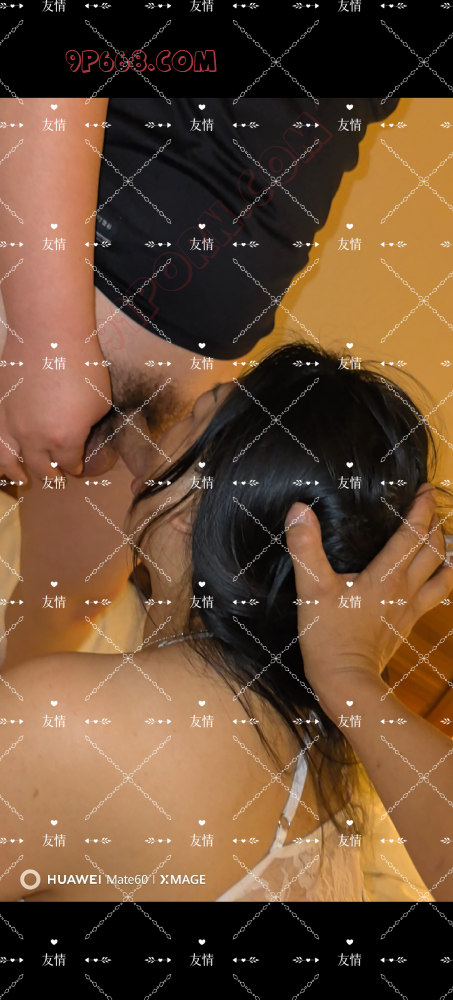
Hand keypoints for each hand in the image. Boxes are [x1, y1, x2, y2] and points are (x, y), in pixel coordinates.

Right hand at [0, 332, 111, 480]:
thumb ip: (87, 425)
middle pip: (42, 467)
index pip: (70, 463)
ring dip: (17, 473)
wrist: (48, 335)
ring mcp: (12, 425)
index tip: (77, 467)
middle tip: (55, 477)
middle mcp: (35, 439)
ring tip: (22, 479)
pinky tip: (4, 455)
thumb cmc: (81, 365)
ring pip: (10, 461)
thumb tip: (80, 431)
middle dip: (51, 474)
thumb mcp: (100, 402)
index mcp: (65, 440)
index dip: (75, 466)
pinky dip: (0, 453)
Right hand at [285, 484, 452, 694]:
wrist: (346, 683)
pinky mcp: (408, 623)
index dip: (420, 508)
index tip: (422, 488)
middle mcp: (406, 588)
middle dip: (435, 523)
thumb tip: (298, 511)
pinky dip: (443, 578)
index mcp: (386, 575)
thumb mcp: (312, 590)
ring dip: (444, 550)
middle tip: (429, 504)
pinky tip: (437, 574)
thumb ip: (305, 549)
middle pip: (434, 549)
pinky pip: (436, 595)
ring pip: (443, 571)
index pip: (412, 533)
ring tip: (440, 534)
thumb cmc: (329, 638)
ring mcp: (411, 607)